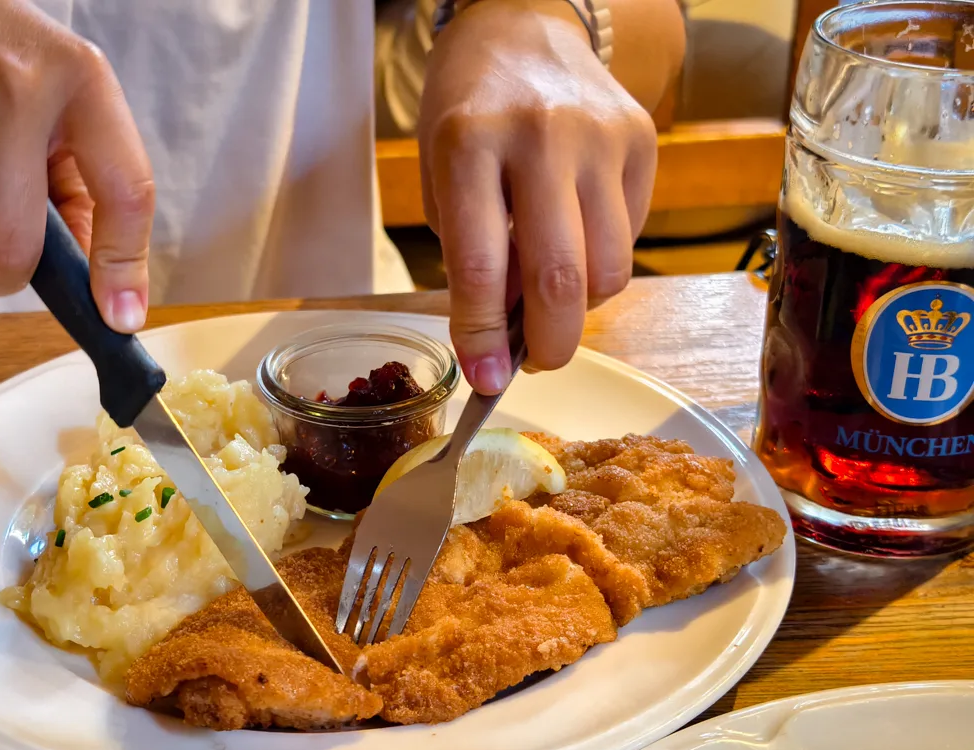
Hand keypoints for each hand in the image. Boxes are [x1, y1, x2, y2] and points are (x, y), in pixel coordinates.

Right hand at [0, 0, 153, 330]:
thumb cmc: (9, 73)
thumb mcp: (71, 110)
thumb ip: (93, 195)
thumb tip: (111, 295)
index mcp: (86, 83)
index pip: (124, 192)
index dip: (121, 267)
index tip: (117, 319)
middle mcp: (20, 82)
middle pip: (13, 243)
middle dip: (3, 272)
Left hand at [418, 0, 656, 392]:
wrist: (523, 26)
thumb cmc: (469, 112)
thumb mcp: (440, 175)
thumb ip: (471, 254)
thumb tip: (509, 335)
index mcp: (469, 142)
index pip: (480, 266)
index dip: (483, 338)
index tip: (486, 380)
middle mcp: (541, 135)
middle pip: (560, 278)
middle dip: (548, 346)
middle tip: (533, 363)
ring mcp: (601, 136)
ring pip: (609, 269)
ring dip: (579, 309)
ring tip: (550, 296)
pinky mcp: (642, 140)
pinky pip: (631, 237)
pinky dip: (602, 265)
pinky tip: (575, 242)